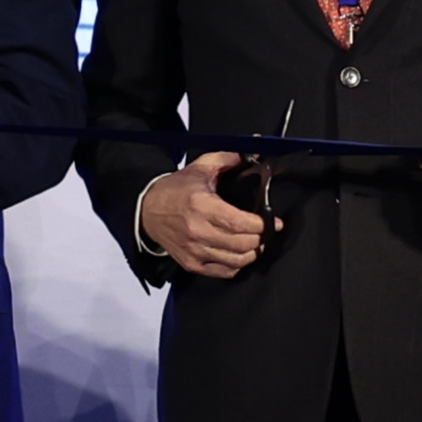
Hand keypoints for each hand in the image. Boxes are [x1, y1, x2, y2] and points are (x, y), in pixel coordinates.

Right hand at [138, 150, 270, 278]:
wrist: (148, 211)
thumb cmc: (176, 190)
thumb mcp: (202, 167)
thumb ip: (230, 158)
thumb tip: (255, 150)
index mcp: (202, 205)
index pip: (240, 224)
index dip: (262, 225)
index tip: (273, 222)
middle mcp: (197, 231)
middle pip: (242, 244)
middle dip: (260, 238)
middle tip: (265, 231)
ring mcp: (194, 250)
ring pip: (236, 260)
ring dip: (252, 252)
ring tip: (256, 242)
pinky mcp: (191, 263)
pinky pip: (224, 271)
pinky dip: (237, 264)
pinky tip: (239, 253)